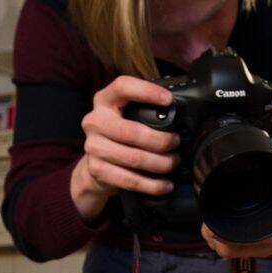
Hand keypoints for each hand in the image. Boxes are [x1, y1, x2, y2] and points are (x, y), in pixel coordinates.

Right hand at [69, 75, 178, 222]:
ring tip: (173, 163)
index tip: (168, 100)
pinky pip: (130, 180)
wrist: (95, 165)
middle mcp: (95, 121)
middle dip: (161, 140)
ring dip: (161, 163)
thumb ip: (143, 110)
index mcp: (104, 100)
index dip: (146, 91)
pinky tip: (165, 184)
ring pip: (134, 158)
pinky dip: (152, 185)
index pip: (122, 87)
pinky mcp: (97, 170)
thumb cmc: (119, 136)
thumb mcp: (125, 115)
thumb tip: (178, 113)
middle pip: (132, 131)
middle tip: (176, 143)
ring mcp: (93, 146)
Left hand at [199, 140, 271, 258]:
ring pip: (230, 253)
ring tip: (208, 228)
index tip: (210, 225)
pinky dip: (222, 244)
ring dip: (216, 242)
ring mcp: (264, 248)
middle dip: (215, 237)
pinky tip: (216, 232)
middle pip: (231, 249)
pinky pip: (234, 252)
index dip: (222, 234)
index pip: (243, 239)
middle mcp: (271, 242)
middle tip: (205, 224)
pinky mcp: (258, 249)